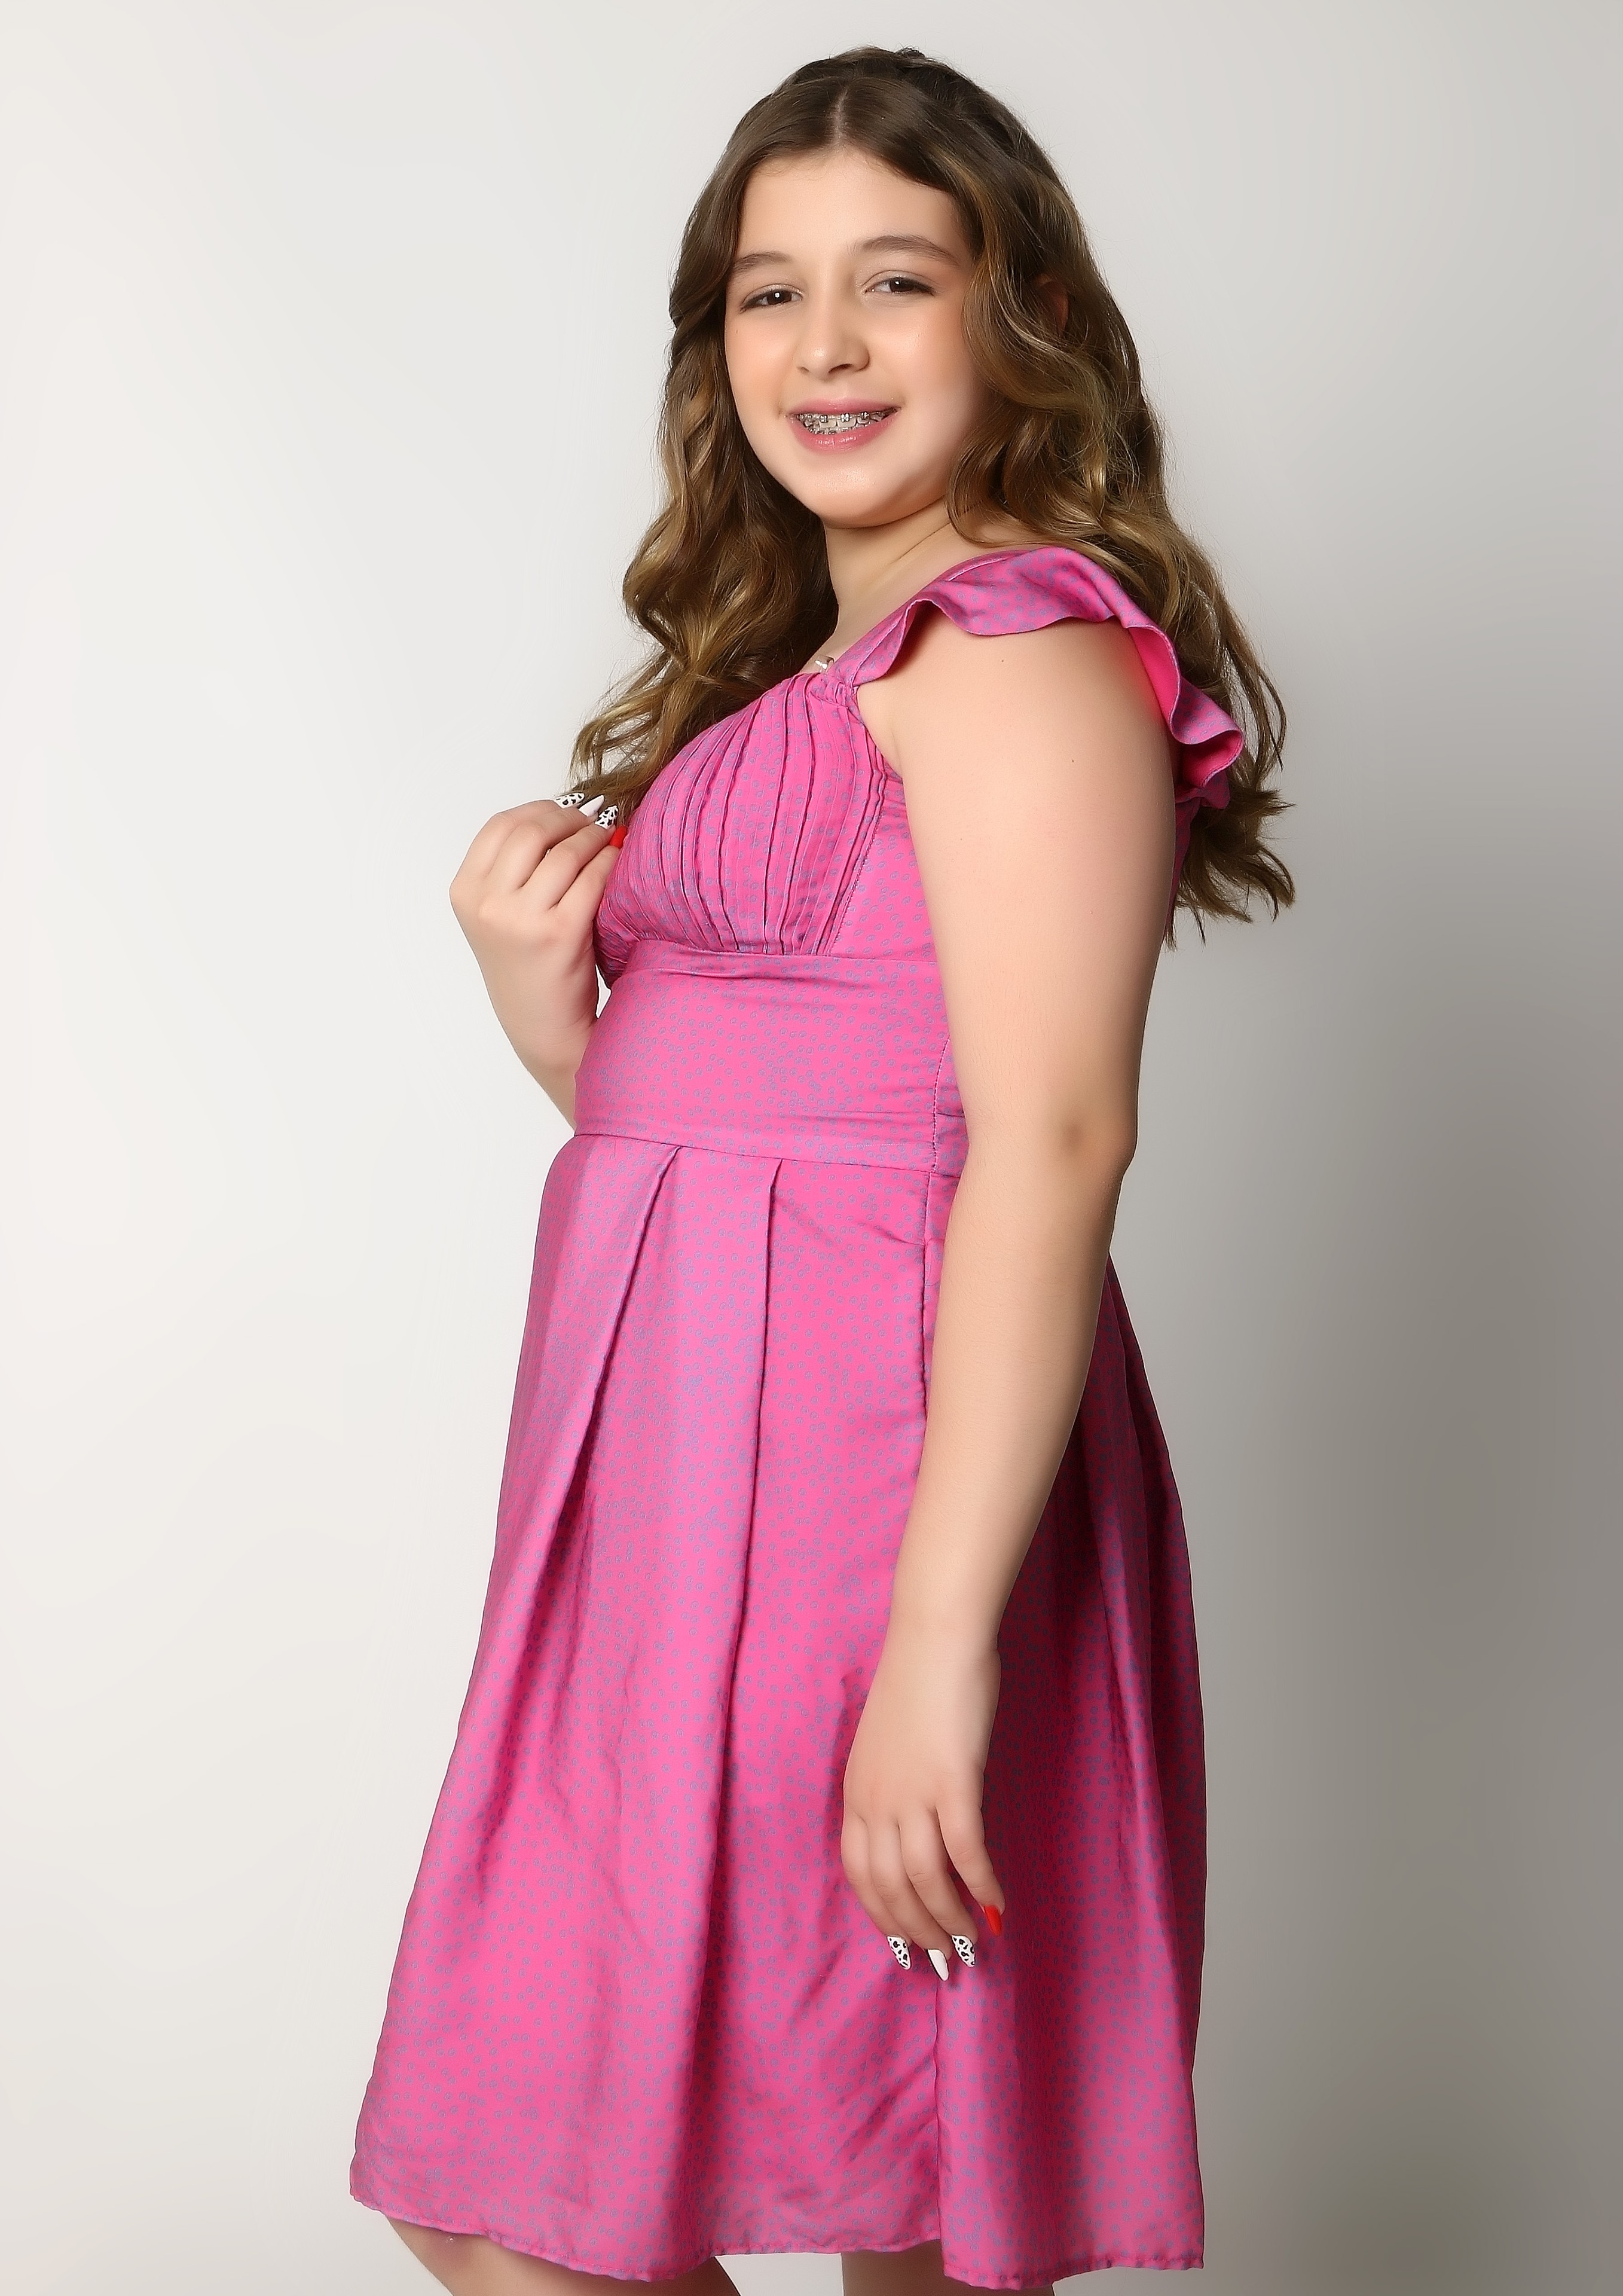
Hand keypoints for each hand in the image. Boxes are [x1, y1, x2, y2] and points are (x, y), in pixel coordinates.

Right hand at [449, 799, 618, 1112]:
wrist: (542, 1027)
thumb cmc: (527, 966)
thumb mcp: (498, 915)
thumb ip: (513, 868)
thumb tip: (560, 815)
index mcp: (465, 892)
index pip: (500, 825)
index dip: (537, 811)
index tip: (562, 814)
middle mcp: (487, 904)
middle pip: (532, 831)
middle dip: (569, 820)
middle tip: (593, 824)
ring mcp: (521, 920)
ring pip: (565, 852)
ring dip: (594, 838)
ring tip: (609, 840)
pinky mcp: (560, 934)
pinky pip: (592, 878)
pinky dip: (610, 862)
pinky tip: (618, 862)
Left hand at [840, 1624, 1005, 1955]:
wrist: (936, 1638)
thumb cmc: (918, 1684)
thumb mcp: (890, 1747)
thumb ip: (896, 1791)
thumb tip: (923, 1837)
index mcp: (856, 1792)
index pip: (860, 1874)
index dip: (884, 1917)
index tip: (907, 1944)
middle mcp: (876, 1799)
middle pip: (889, 1887)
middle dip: (917, 1932)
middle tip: (945, 1961)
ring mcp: (912, 1792)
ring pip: (925, 1879)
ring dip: (950, 1919)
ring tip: (973, 1944)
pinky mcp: (953, 1782)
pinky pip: (965, 1851)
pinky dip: (981, 1886)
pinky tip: (997, 1906)